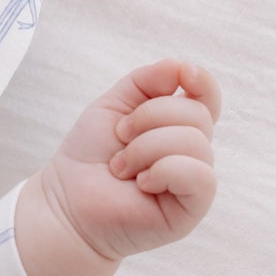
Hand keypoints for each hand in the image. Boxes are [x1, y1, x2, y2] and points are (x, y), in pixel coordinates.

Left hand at [37, 58, 220, 266]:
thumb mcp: (114, 104)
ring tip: (123, 167)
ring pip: (195, 142)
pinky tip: (142, 183)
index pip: (207, 96)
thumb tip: (182, 67)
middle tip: (120, 138)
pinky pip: (200, 176)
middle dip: (148, 118)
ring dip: (146, 148)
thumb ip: (146, 82)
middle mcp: (191, 151)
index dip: (202, 81)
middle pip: (197, 113)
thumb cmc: (90, 154)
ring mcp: (194, 180)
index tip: (183, 74)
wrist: (68, 200)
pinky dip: (165, 171)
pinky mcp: (193, 208)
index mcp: (176, 125)